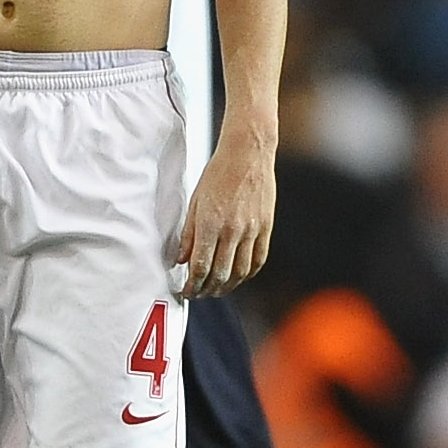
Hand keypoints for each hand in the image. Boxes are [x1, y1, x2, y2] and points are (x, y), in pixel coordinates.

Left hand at [177, 127, 275, 297]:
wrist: (248, 153)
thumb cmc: (217, 173)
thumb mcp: (194, 201)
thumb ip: (188, 233)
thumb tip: (181, 260)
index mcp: (211, 223)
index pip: (200, 266)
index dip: (192, 285)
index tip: (186, 291)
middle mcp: (233, 230)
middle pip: (220, 274)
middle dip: (207, 289)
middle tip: (198, 294)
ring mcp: (252, 230)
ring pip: (240, 272)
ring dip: (227, 286)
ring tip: (216, 289)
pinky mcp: (266, 227)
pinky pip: (258, 260)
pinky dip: (247, 274)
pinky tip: (237, 277)